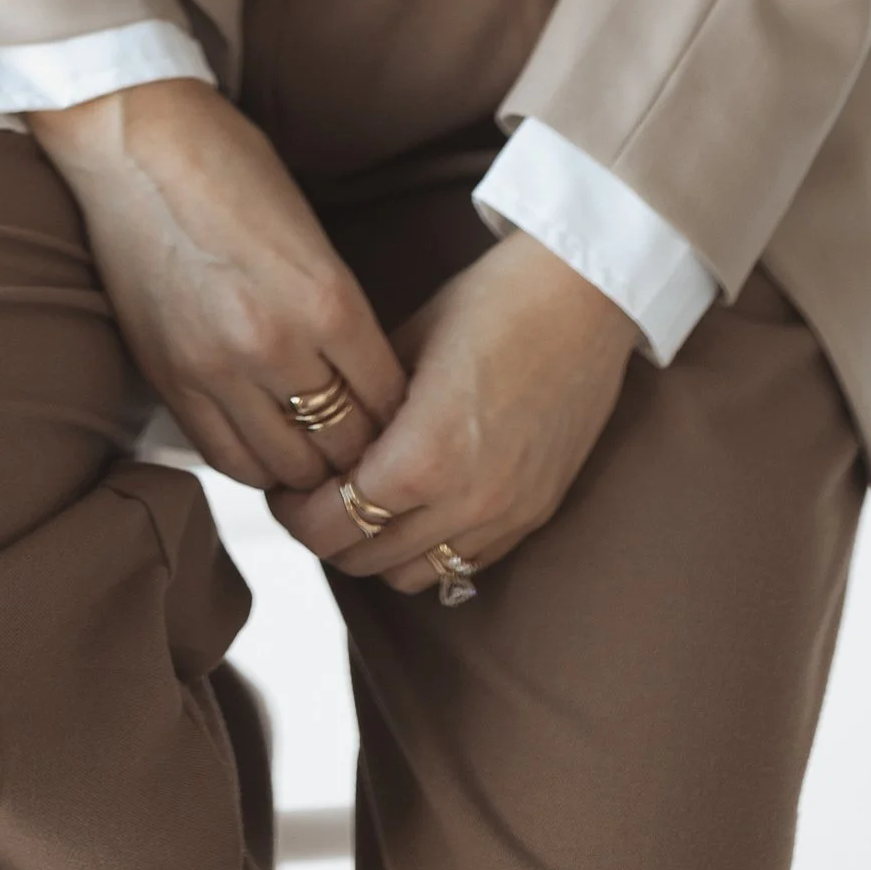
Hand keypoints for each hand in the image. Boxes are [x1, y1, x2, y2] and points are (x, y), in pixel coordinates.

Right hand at [27, 76, 407, 491]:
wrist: (135, 142)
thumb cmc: (229, 166)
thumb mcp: (310, 234)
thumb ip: (336, 309)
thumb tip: (361, 376)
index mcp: (326, 298)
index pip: (388, 399)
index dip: (403, 417)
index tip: (406, 419)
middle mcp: (274, 345)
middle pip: (344, 446)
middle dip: (365, 453)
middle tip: (369, 448)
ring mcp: (215, 370)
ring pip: (287, 467)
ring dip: (310, 466)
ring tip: (318, 453)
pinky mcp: (168, 379)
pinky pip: (225, 457)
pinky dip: (256, 464)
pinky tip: (267, 447)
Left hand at [265, 232, 640, 594]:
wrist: (586, 293)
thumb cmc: (492, 301)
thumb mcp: (403, 344)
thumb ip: (359, 407)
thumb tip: (317, 441)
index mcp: (423, 457)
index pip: (331, 525)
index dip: (294, 512)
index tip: (284, 488)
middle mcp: (466, 502)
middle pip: (364, 560)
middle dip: (326, 533)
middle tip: (313, 495)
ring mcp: (507, 514)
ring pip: (415, 575)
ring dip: (378, 549)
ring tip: (364, 503)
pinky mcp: (537, 512)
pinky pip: (466, 563)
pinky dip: (431, 547)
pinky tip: (419, 506)